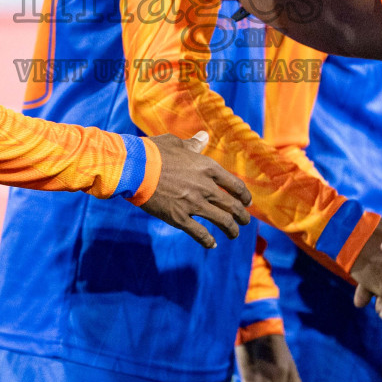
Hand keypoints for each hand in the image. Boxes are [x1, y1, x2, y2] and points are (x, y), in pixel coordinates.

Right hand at [139, 130, 252, 247]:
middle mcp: (205, 186)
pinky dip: (208, 241)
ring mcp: (193, 204)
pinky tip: (212, 244)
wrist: (134, 168)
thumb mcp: (176, 143)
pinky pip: (200, 233)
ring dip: (231, 229)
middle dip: (242, 215)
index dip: (244, 195)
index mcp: (207, 167)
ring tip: (234, 234)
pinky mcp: (179, 218)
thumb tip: (204, 136)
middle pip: (232, 205)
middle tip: (245, 221)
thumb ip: (193, 145)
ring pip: (222, 221)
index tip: (247, 201)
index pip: (235, 184)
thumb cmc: (154, 152)